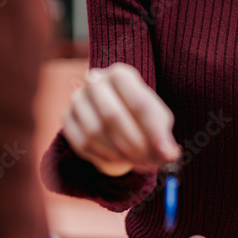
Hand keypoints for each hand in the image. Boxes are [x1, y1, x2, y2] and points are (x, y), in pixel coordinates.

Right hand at [62, 63, 181, 175]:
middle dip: (134, 145)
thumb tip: (170, 155)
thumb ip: (163, 135)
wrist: (114, 113)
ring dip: (119, 154)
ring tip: (138, 163)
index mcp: (121, 74)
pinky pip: (82, 143)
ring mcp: (78, 98)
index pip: (138, 103)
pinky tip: (118, 161)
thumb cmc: (141, 115)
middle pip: (112, 116)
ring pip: (94, 132)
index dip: (154, 132)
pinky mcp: (66, 117)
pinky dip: (102, 157)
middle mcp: (95, 81)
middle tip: (150, 163)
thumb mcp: (158, 120)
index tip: (167, 154)